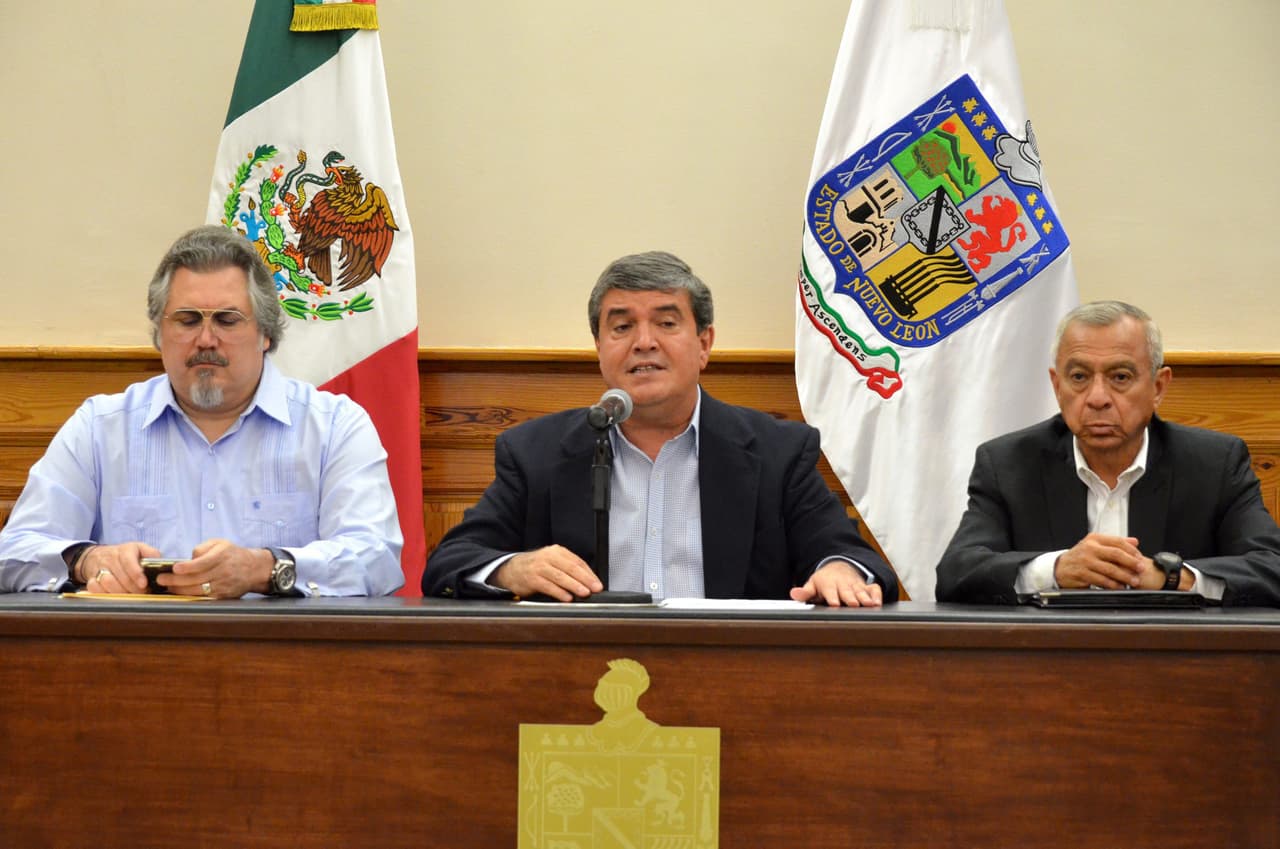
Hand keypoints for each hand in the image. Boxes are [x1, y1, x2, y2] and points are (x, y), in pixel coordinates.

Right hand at [80, 542, 160, 593]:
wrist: (100, 555)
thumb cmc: (126, 555)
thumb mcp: (140, 549)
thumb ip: (151, 553)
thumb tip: (160, 561)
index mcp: (125, 550)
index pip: (128, 560)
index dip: (136, 573)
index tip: (143, 584)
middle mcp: (111, 558)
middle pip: (121, 576)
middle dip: (134, 588)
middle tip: (143, 594)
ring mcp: (100, 568)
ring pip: (107, 582)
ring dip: (121, 592)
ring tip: (131, 596)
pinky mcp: (91, 578)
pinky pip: (94, 587)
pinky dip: (104, 593)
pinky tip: (114, 596)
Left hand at [157, 539, 272, 598]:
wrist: (254, 569)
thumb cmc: (232, 554)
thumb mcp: (220, 543)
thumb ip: (203, 547)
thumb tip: (190, 557)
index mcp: (222, 556)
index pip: (203, 563)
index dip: (187, 566)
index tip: (174, 567)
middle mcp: (223, 572)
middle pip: (197, 579)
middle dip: (176, 580)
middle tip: (161, 579)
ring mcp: (224, 586)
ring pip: (198, 590)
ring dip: (180, 590)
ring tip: (167, 587)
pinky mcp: (223, 597)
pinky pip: (204, 598)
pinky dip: (190, 597)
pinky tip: (180, 594)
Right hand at [492, 545, 602, 600]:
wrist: (512, 569)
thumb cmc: (537, 568)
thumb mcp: (553, 563)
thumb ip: (568, 570)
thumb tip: (588, 583)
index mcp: (557, 551)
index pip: (577, 562)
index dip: (589, 573)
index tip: (598, 584)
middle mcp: (548, 557)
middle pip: (571, 568)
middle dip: (585, 579)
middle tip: (595, 588)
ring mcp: (539, 567)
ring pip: (560, 576)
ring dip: (574, 585)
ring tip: (585, 593)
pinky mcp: (532, 579)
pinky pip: (548, 586)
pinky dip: (559, 592)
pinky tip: (567, 598)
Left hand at [790, 560, 882, 606]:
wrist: (839, 568)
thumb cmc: (824, 581)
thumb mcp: (812, 584)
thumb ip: (805, 592)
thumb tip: (794, 593)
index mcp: (829, 583)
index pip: (830, 591)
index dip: (832, 597)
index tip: (834, 603)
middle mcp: (843, 584)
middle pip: (847, 591)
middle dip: (850, 597)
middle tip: (854, 604)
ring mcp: (855, 585)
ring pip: (861, 591)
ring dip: (865, 598)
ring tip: (869, 605)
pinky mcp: (866, 586)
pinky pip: (874, 589)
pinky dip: (877, 595)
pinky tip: (878, 603)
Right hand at [1054, 533, 1145, 588]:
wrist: (1059, 567)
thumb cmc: (1080, 556)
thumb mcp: (1095, 545)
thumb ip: (1114, 543)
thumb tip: (1135, 541)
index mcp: (1094, 539)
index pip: (1117, 541)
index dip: (1131, 550)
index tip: (1140, 557)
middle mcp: (1089, 548)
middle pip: (1116, 554)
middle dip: (1131, 563)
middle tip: (1141, 569)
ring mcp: (1085, 561)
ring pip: (1110, 569)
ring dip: (1125, 576)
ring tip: (1134, 581)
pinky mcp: (1082, 574)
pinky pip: (1102, 580)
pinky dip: (1113, 585)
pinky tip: (1120, 587)